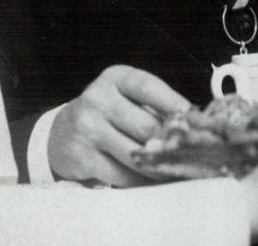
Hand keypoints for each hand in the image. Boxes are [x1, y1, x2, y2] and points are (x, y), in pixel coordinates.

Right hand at [48, 65, 190, 186]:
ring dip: (159, 166)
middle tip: (193, 154)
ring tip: (178, 170)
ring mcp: (87, 127)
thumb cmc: (108, 114)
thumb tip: (192, 126)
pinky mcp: (82, 156)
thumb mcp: (125, 97)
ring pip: (135, 153)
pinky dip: (140, 180)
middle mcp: (98, 98)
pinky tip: (151, 180)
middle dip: (172, 143)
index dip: (174, 103)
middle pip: (145, 125)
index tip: (196, 119)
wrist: (62, 134)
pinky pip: (120, 174)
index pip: (148, 87)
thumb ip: (154, 107)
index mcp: (115, 77)